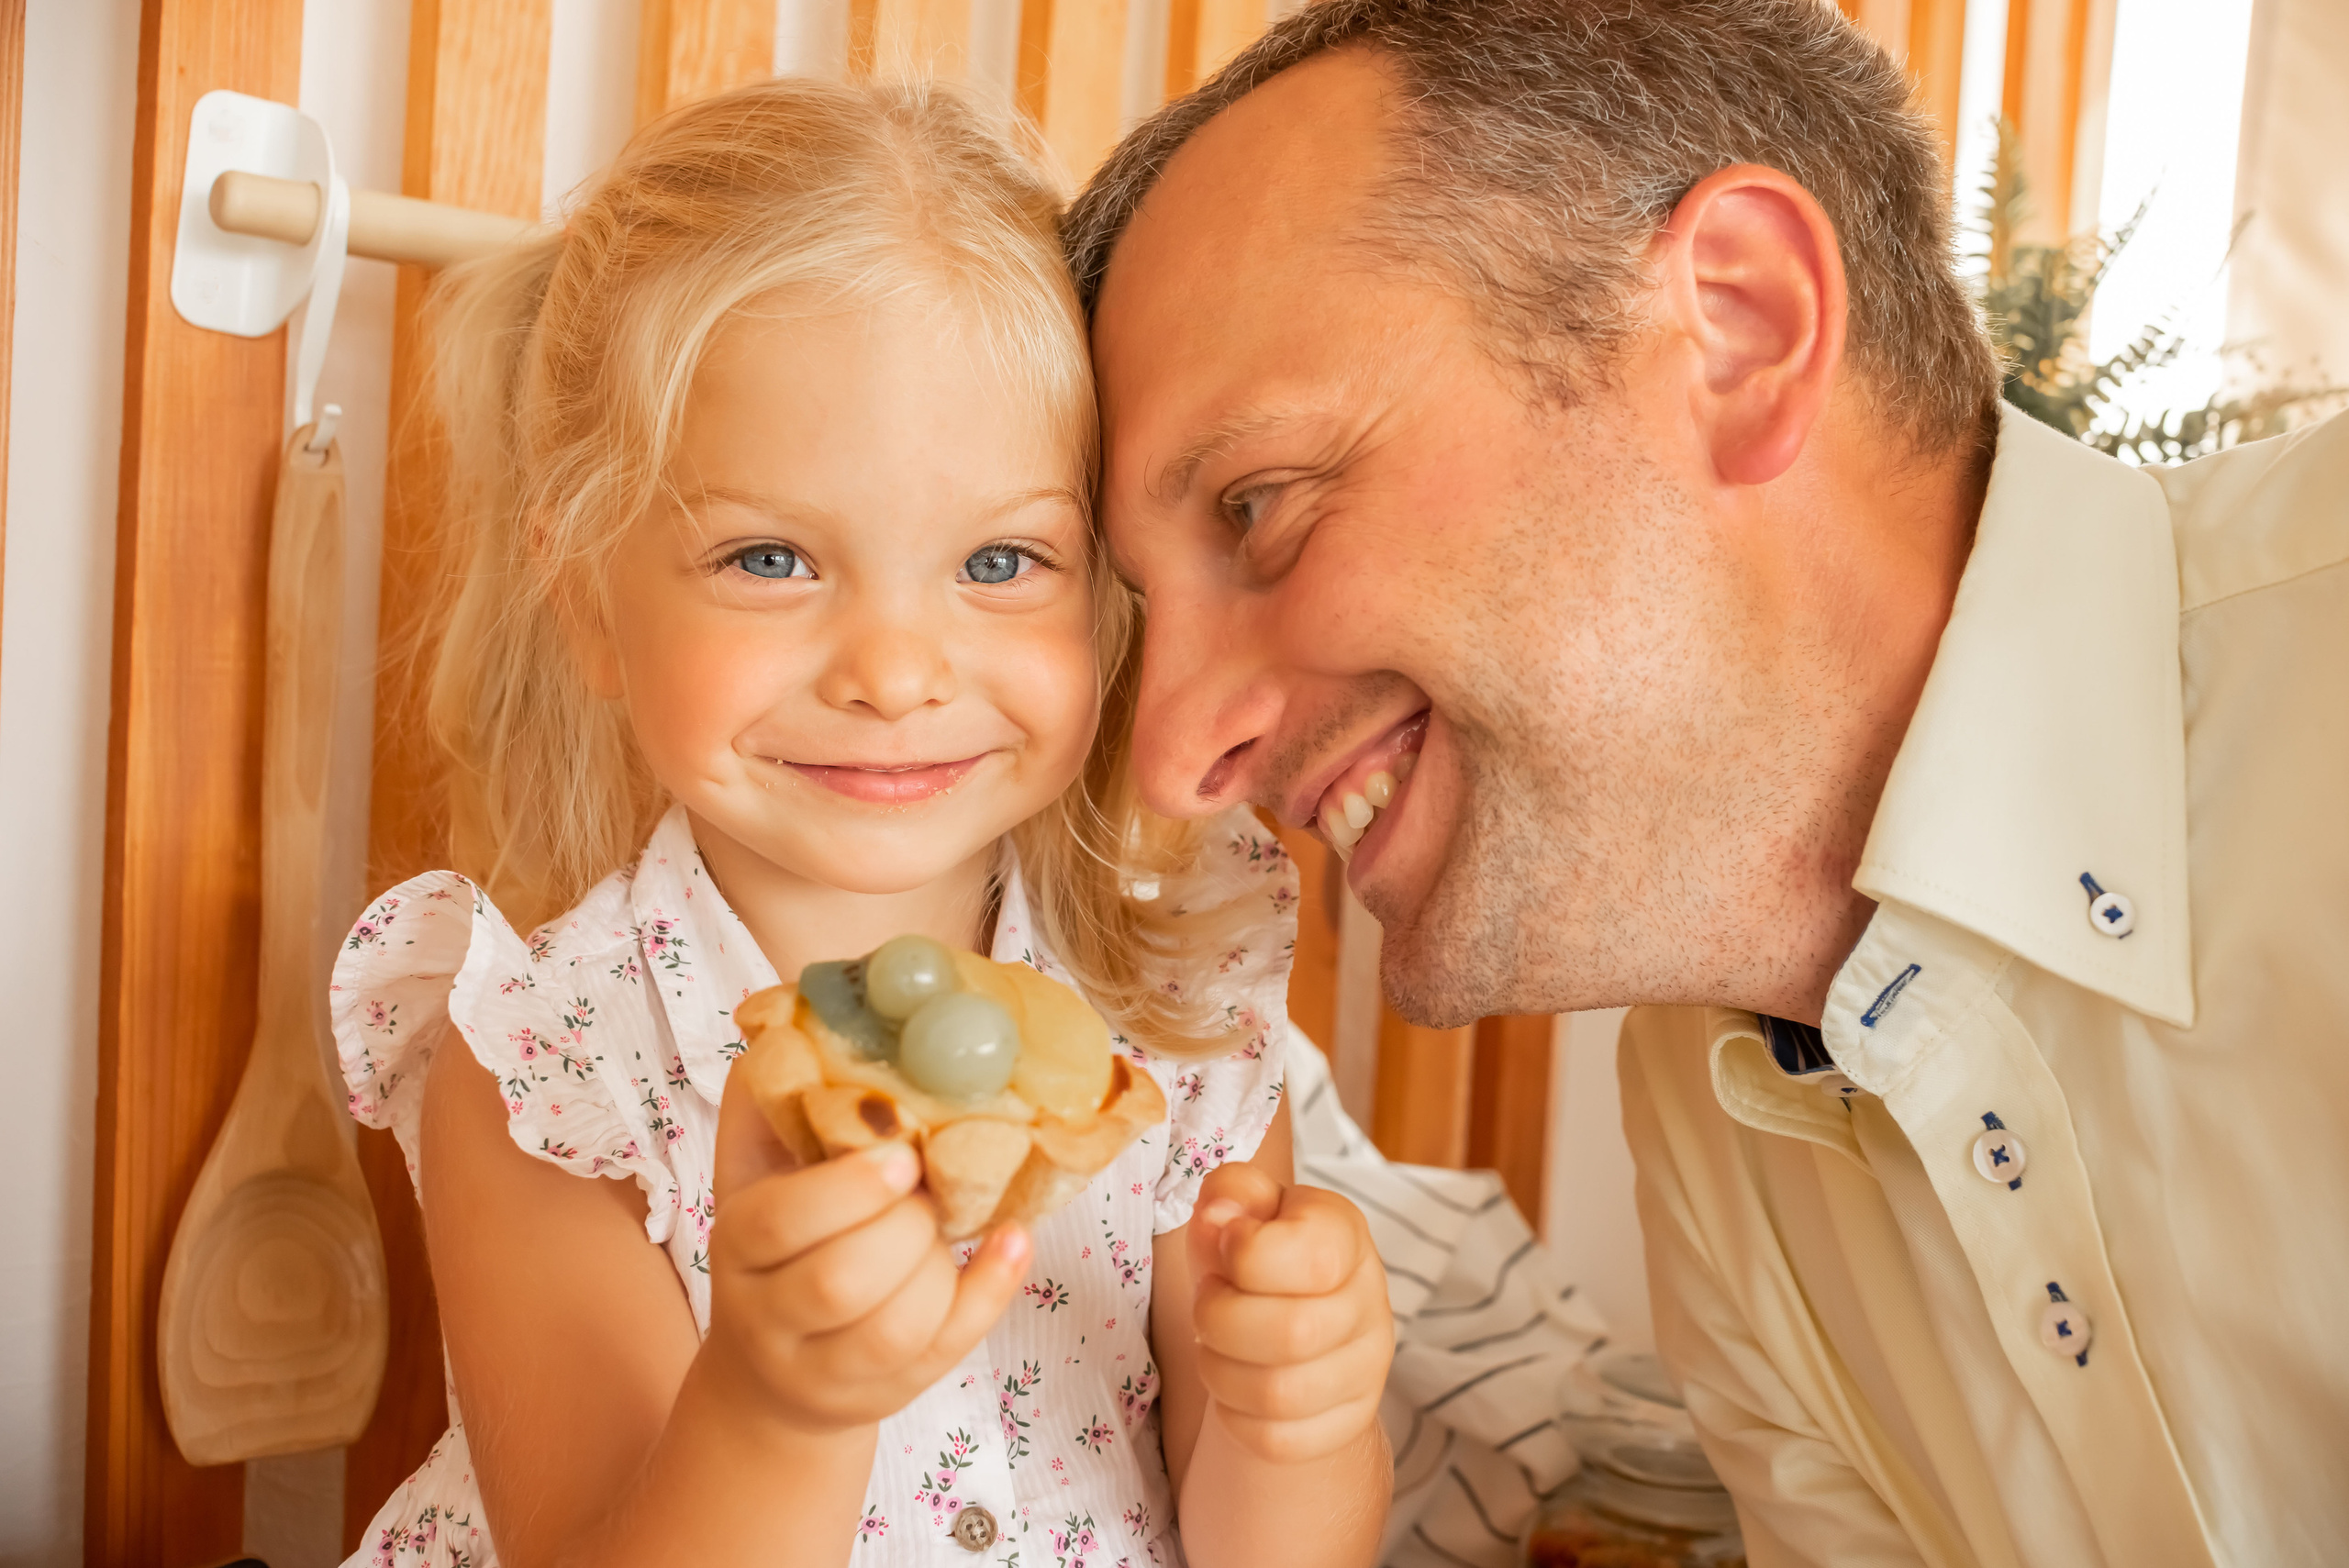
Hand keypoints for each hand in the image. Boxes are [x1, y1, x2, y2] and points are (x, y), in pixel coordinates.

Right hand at [703, 1068, 1029, 1433]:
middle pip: (841, 1281)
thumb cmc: (781, 1246)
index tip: (902, 1153)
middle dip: (903, 1225)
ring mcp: (826, 1370)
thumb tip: (788, 1014)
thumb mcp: (760, 1172)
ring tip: (950, 1221)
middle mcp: (770, 1317)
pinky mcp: (885, 1395)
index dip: (847, 1188)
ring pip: (894, 1327)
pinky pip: (945, 1351)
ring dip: (939, 1263)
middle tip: (930, 1187)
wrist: (775, 1374)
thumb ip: (770, 1099)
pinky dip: (989, 1292)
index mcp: (738, 1246)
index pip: (779, 1223)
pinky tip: (1013, 1241)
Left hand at [1187, 1162, 1392, 1463]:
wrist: (1287, 1319)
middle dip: (1220, 1319)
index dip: (1246, 1256)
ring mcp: (1367, 1368)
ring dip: (1220, 1370)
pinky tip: (1234, 1384)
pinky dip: (1236, 1417)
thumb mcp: (1239, 1209)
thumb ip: (1230, 1193)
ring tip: (1215, 1344)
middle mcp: (1371, 1301)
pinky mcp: (1348, 1422)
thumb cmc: (1257, 1257)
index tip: (1228, 1247)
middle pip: (1294, 1333)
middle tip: (1208, 1303)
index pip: (1311, 1256)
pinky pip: (1279, 1440)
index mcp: (1345, 1235)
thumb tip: (1220, 1216)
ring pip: (1281, 1395)